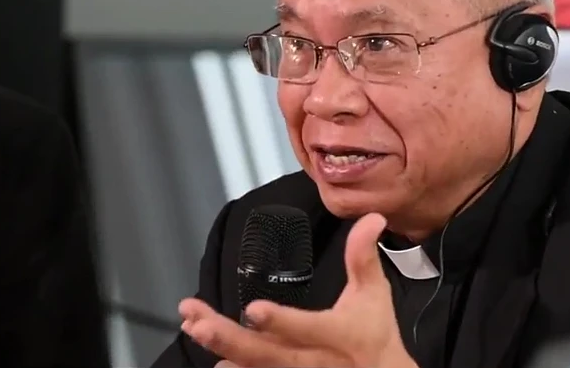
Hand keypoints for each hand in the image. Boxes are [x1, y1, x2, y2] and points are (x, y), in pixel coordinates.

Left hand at [180, 213, 416, 367]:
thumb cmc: (375, 332)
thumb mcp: (374, 292)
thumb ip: (364, 255)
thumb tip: (371, 217)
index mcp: (336, 334)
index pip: (306, 328)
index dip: (280, 321)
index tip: (253, 309)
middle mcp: (312, 360)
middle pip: (266, 353)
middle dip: (230, 338)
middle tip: (199, 321)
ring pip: (255, 365)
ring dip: (222, 346)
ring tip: (194, 327)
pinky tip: (214, 355)